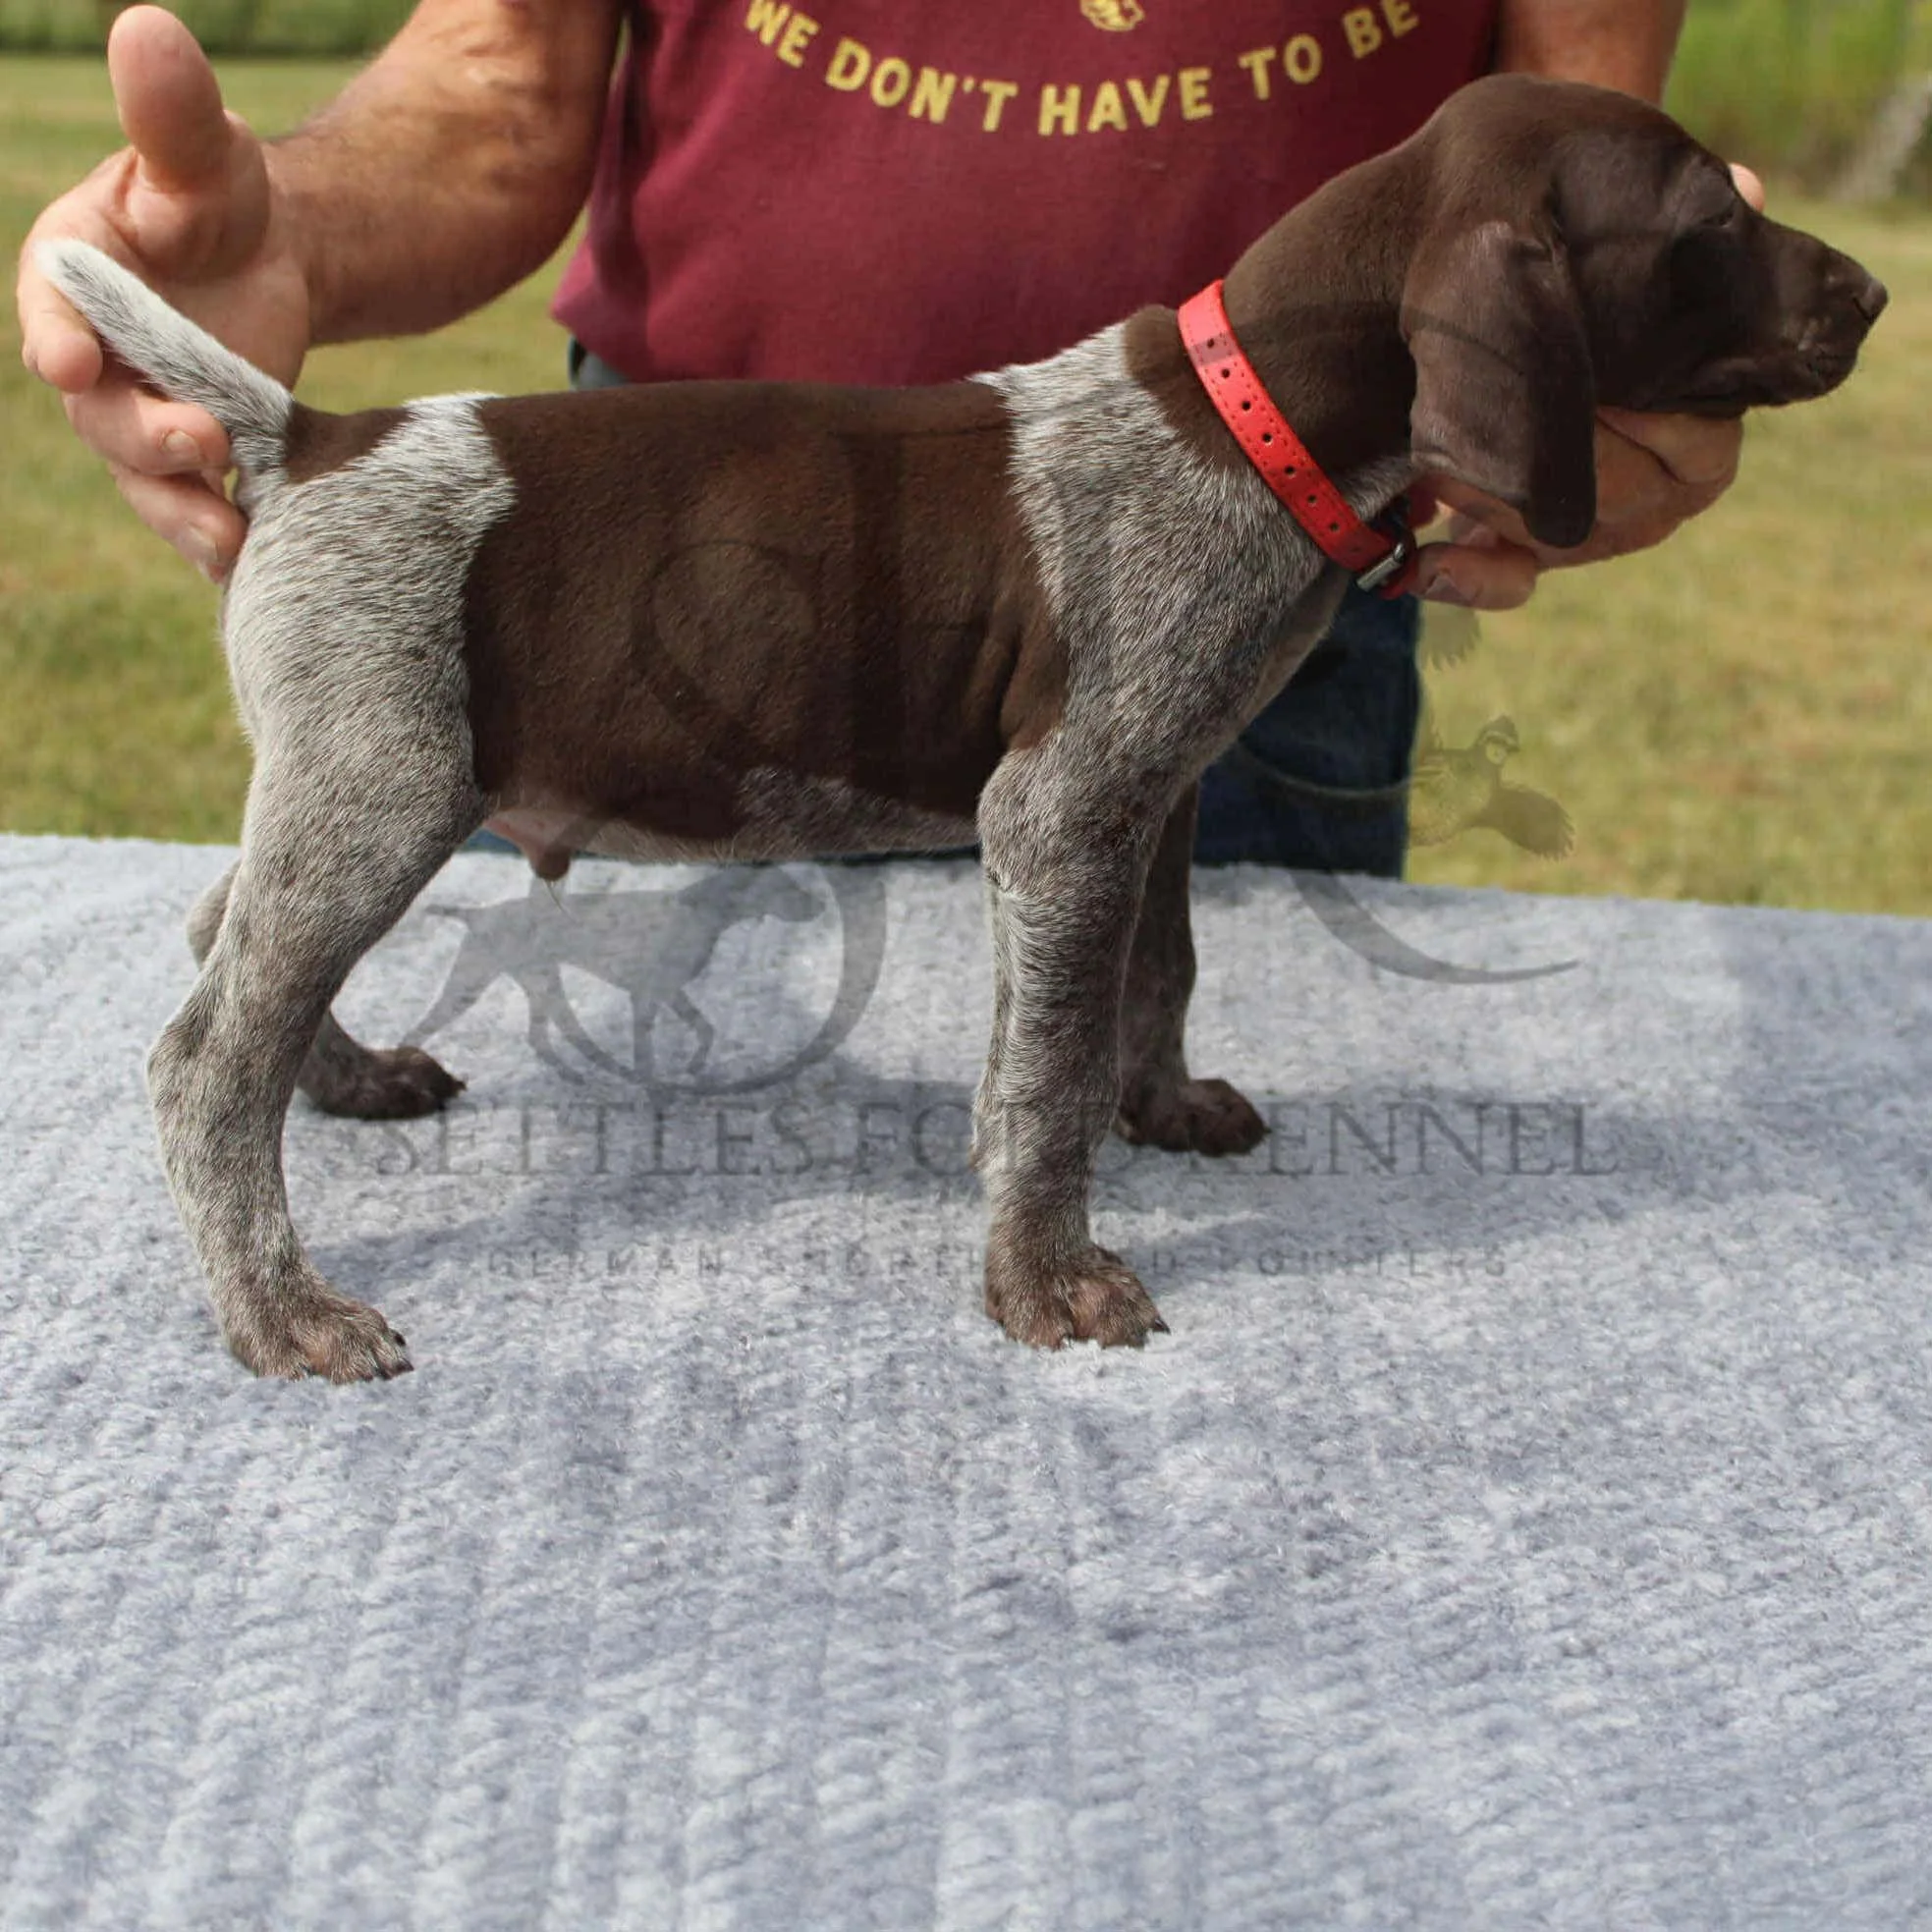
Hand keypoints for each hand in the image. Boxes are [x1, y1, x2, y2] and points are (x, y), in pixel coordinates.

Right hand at [16, 6, 311, 580]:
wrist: (262, 254)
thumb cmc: (217, 192)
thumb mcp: (204, 153)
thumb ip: (173, 115)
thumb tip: (148, 29)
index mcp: (74, 275)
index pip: (54, 312)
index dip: (60, 339)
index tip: (74, 362)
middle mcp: (94, 357)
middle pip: (103, 413)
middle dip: (147, 436)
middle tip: (206, 445)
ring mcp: (139, 413)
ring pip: (149, 478)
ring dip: (185, 512)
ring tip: (232, 542)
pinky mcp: (192, 456)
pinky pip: (199, 504)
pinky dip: (221, 537)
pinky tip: (256, 569)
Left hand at [1413, 163, 1766, 612]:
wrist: (1500, 341)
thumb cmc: (1581, 304)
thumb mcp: (1623, 265)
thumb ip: (1674, 243)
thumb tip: (1746, 185)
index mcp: (1706, 431)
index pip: (1694, 433)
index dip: (1639, 405)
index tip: (1587, 367)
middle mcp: (1661, 496)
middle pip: (1613, 497)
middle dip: (1545, 457)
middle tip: (1491, 410)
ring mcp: (1595, 537)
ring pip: (1553, 535)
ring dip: (1491, 499)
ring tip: (1439, 455)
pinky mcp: (1530, 559)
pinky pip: (1507, 585)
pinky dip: (1466, 579)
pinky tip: (1424, 565)